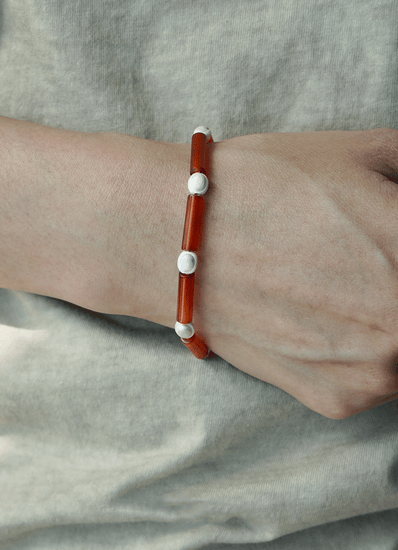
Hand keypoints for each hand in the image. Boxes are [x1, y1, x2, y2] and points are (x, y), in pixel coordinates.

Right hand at [65, 127, 397, 419]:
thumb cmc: (263, 185)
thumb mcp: (364, 152)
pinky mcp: (332, 399)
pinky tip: (326, 314)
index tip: (395, 241)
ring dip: (393, 318)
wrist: (174, 237)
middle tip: (369, 258)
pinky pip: (377, 377)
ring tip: (348, 282)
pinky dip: (367, 349)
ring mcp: (370, 374)